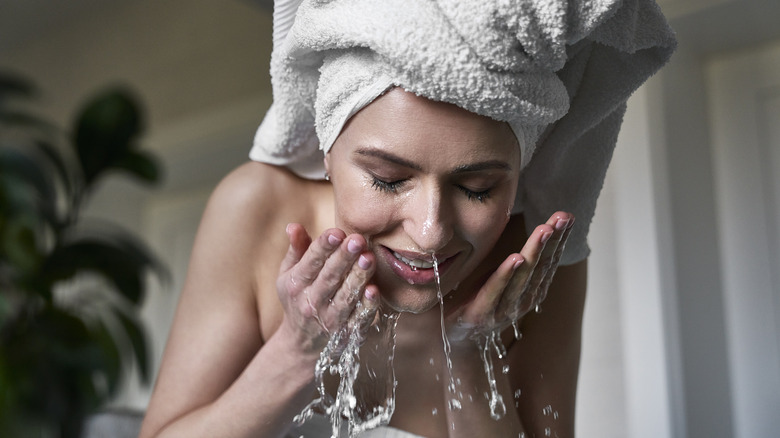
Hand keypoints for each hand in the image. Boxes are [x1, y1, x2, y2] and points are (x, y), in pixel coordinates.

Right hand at [275, 223, 379, 356]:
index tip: (336, 232)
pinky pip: (358, 318)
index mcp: (297, 284)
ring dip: (357, 278)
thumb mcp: (289, 274)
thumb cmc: (298, 299)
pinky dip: (366, 306)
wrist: (301, 344)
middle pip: (329, 277)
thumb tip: (293, 225)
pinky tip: (374, 290)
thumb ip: (296, 249)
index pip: (311, 262)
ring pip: (345, 297)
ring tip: (368, 258)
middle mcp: (311, 302)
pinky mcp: (346, 333)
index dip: (323, 246)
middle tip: (357, 240)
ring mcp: (329, 319)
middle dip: (343, 258)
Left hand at [446, 212, 573, 341]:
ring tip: (544, 231)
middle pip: (540, 267)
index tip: (567, 217)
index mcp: (530, 291)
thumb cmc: (479, 300)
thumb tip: (534, 230)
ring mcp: (502, 309)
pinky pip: (495, 291)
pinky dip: (506, 275)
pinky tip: (515, 258)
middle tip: (562, 218)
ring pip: (522, 277)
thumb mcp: (503, 278)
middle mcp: (522, 301)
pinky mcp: (480, 314)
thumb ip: (520, 262)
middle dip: (553, 241)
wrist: (453, 338)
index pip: (548, 262)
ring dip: (534, 252)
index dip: (559, 240)